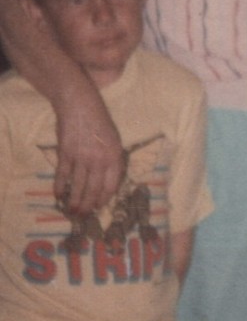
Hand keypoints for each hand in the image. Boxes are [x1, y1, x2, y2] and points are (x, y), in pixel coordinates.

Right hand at [54, 87, 124, 214]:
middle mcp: (100, 160)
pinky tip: (58, 196)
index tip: (100, 206)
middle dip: (89, 205)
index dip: (105, 199)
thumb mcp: (114, 139)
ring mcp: (82, 158)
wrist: (79, 104)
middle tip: (84, 216)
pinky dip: (60, 187)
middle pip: (94, 190)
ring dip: (74, 201)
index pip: (112, 185)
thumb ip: (112, 159)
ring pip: (78, 186)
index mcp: (115, 156)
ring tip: (72, 211)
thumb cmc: (99, 120)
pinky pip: (63, 175)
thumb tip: (108, 179)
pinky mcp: (66, 154)